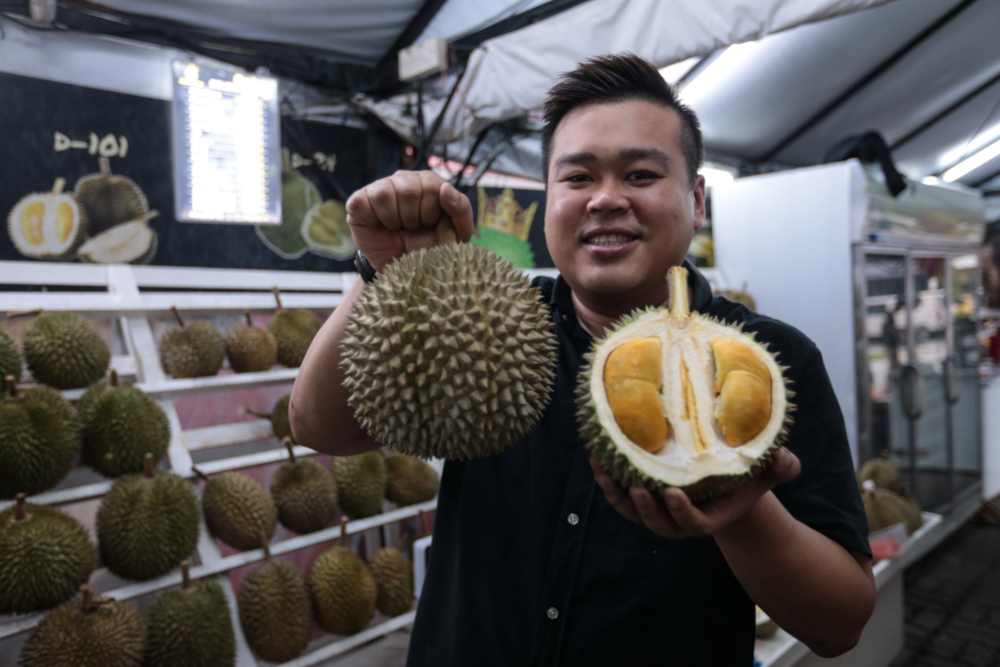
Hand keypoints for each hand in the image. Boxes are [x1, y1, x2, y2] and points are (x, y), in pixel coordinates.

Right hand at [345, 170, 474, 270]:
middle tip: (411, 230)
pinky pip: (362, 203)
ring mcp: (379, 188)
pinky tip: (379, 227)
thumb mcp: (456, 233)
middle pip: (408, 191)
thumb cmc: (430, 247)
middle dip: (412, 219)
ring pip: (384, 195)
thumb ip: (461, 209)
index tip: (429, 225)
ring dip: (392, 221)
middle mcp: (403, 179)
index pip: (432, 187)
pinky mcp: (358, 202)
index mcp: (428, 181)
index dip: (430, 213)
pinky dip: (372, 220)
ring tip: (396, 229)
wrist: (402, 271)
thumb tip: (445, 189)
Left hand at [590, 447, 800, 538]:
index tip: (674, 494)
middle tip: (638, 489)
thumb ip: (779, 467)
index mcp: (710, 517)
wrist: (720, 476)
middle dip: (646, 510)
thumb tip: (783, 457)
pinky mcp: (639, 493)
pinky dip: (607, 479)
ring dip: (616, 495)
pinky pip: (620, 494)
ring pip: (632, 512)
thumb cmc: (744, 474)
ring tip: (605, 471)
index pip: (694, 524)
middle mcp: (680, 518)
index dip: (683, 514)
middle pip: (659, 524)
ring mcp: (657, 508)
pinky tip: (598, 458)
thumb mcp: (766, 469)